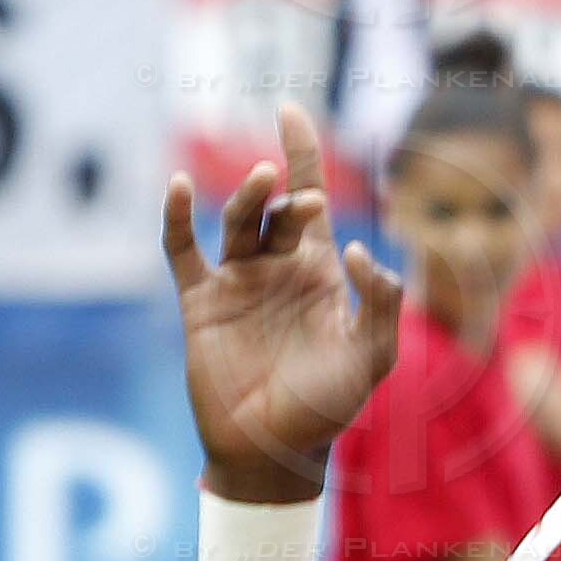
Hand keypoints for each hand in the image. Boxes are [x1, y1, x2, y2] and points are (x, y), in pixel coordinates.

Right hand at [162, 104, 402, 501]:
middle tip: (294, 188)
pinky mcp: (201, 303)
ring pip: (237, 223)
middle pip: (276, 207)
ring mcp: (238, 283)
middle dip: (284, 188)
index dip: (302, 156)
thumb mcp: (374, 356)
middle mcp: (278, 269)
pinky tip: (183, 188)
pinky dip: (178, 218)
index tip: (290, 110)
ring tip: (263, 183)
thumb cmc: (330, 406)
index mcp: (322, 273)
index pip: (313, 201)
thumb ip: (381, 303)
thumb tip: (363, 250)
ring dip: (248, 200)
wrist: (274, 450)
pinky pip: (183, 251)